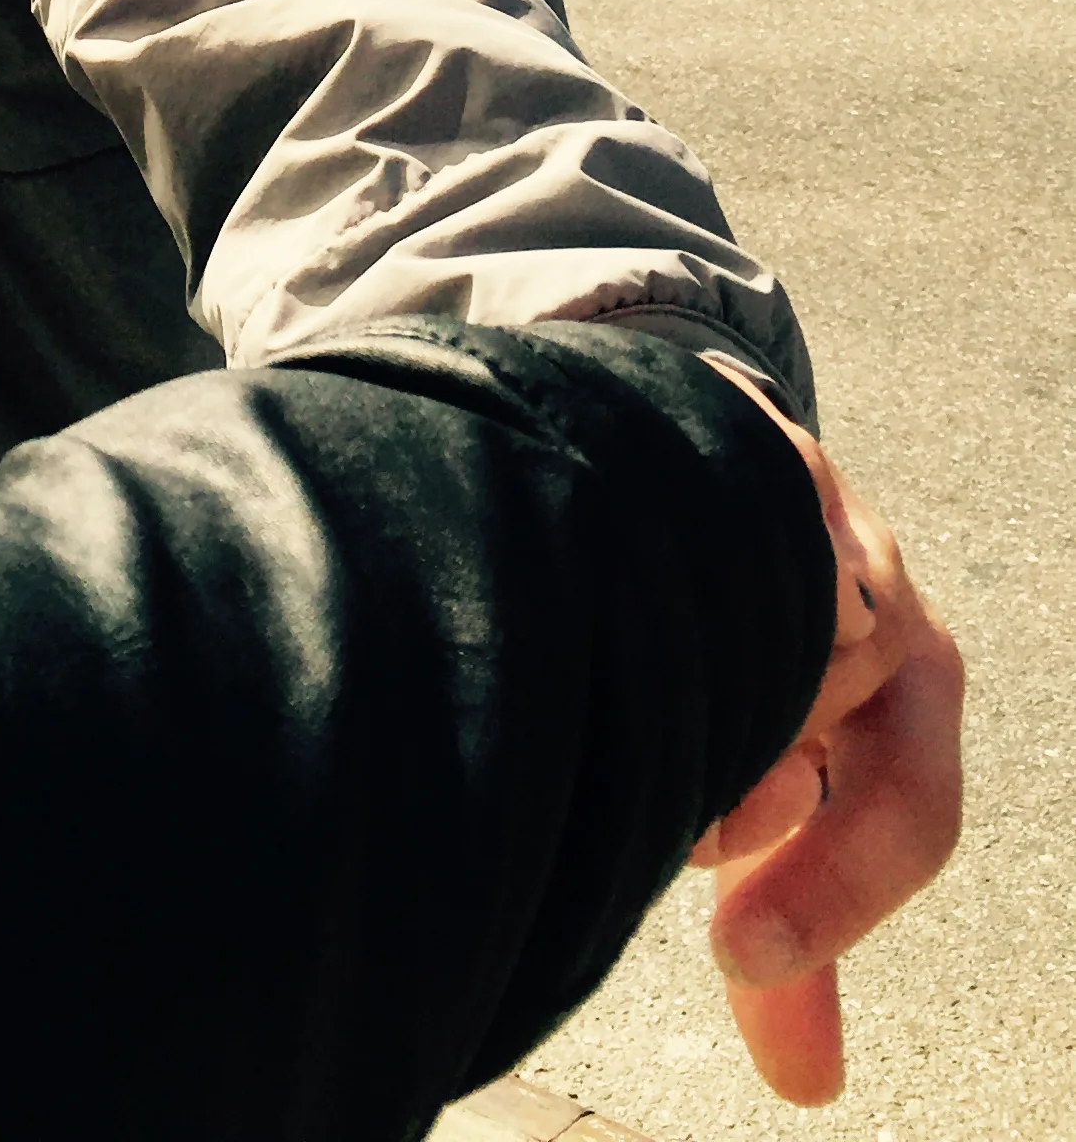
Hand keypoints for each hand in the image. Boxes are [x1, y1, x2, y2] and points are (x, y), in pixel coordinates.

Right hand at [696, 365, 964, 1104]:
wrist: (709, 466)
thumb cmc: (757, 656)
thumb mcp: (782, 792)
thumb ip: (796, 916)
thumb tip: (813, 1092)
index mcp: (911, 691)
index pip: (911, 812)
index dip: (830, 896)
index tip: (737, 955)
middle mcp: (883, 598)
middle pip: (833, 717)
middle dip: (747, 792)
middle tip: (681, 819)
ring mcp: (817, 509)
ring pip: (768, 634)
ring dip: (701, 690)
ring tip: (634, 694)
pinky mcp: (747, 445)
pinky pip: (717, 529)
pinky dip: (666, 583)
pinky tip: (610, 606)